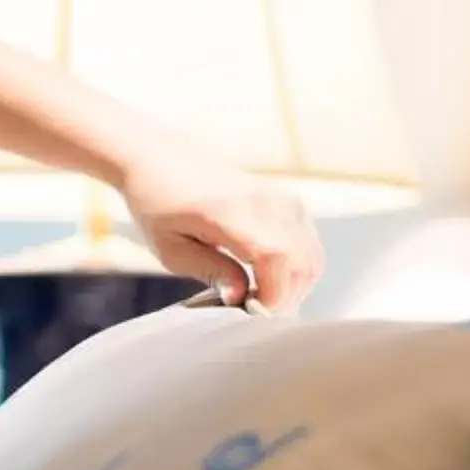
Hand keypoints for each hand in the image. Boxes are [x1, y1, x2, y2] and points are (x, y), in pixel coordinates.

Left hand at [115, 151, 324, 310]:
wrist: (158, 158)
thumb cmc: (157, 204)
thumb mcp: (171, 249)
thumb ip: (211, 272)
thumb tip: (241, 297)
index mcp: (232, 213)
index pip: (276, 259)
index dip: (273, 295)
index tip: (252, 311)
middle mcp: (264, 202)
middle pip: (303, 262)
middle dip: (285, 297)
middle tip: (256, 310)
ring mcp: (279, 198)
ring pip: (312, 255)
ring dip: (295, 284)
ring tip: (262, 295)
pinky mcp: (284, 199)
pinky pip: (309, 242)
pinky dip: (298, 266)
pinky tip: (270, 275)